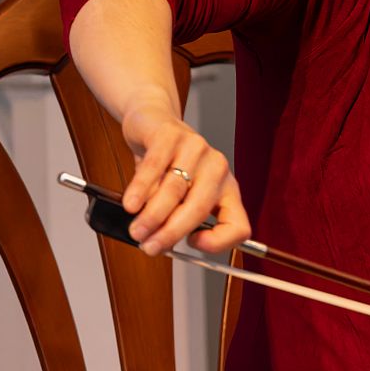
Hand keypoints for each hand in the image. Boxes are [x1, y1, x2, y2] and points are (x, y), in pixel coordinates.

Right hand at [119, 90, 249, 254]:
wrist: (153, 124)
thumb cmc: (167, 167)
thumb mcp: (179, 197)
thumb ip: (174, 218)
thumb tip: (159, 244)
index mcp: (227, 190)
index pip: (239, 224)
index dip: (220, 241)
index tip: (191, 244)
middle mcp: (217, 168)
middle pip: (200, 207)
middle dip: (171, 231)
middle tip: (149, 246)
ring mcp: (197, 149)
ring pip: (174, 190)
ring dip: (152, 215)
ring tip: (136, 230)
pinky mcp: (172, 136)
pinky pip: (154, 168)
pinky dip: (140, 190)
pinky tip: (131, 204)